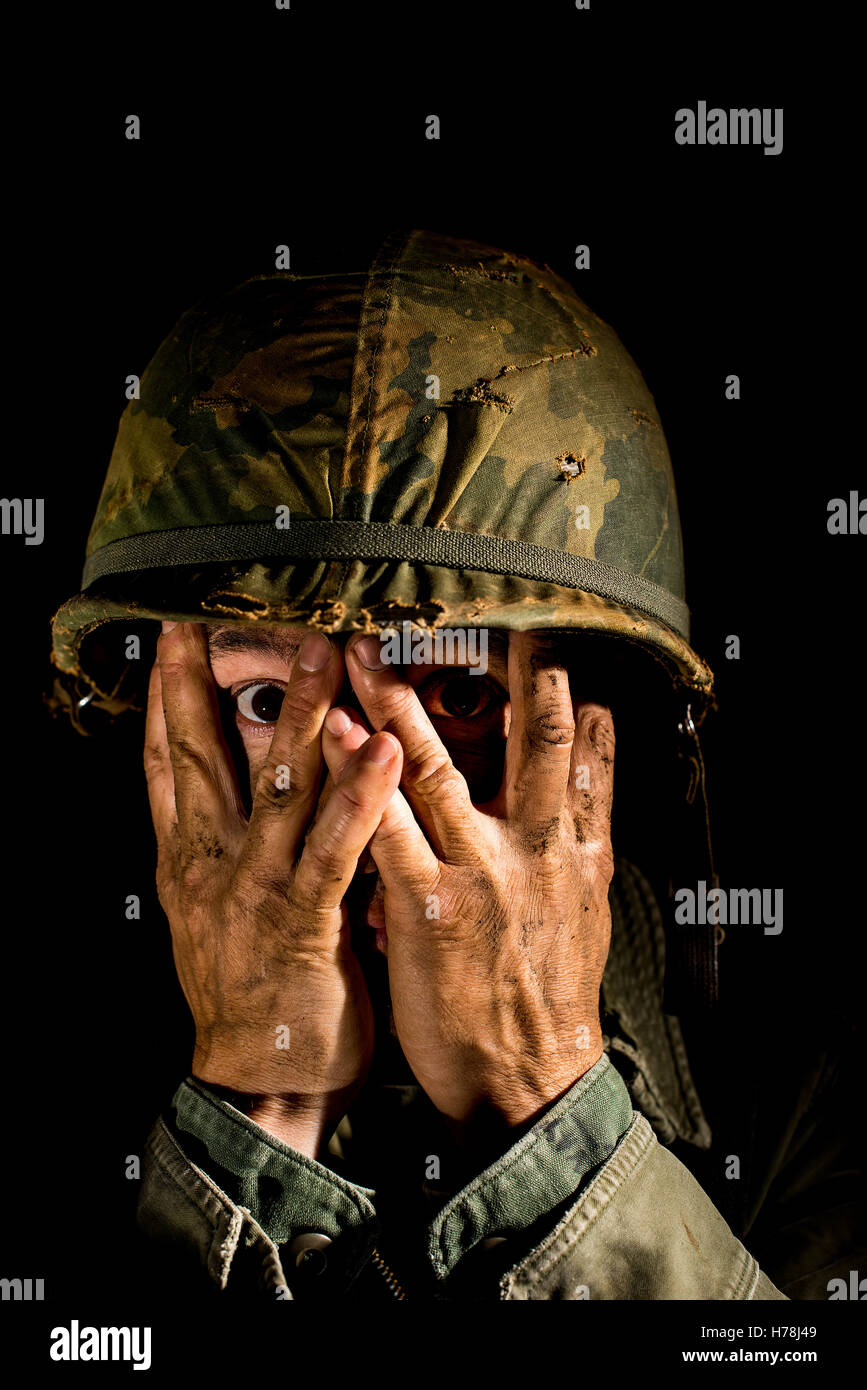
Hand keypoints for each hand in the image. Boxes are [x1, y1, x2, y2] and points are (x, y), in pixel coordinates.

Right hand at [143, 622, 402, 1156]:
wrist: (260, 1084)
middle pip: (205, 760)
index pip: (168, 766)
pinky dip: (357, 799)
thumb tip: (237, 786)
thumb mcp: (220, 912)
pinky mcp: (302, 927)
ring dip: (302, 717)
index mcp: (191, 863)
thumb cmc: (255, 994)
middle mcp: (213, 869)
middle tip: (221, 620)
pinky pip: (333, 853)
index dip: (168, 699)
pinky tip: (381, 751)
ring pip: (277, 789)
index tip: (173, 640)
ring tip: (327, 652)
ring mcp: (255, 895)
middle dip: (209, 686)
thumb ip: (229, 846)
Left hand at [329, 630, 614, 1140]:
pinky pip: (389, 828)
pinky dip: (362, 776)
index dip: (571, 693)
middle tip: (483, 608)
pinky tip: (337, 731)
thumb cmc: (551, 998)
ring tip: (366, 648)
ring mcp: (483, 872)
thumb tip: (593, 768)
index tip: (548, 639)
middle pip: (534, 739)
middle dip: (514, 670)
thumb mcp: (586, 910)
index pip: (585, 754)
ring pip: (442, 768)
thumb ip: (585, 832)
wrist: (531, 1080)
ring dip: (402, 702)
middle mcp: (538, 848)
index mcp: (578, 850)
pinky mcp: (430, 906)